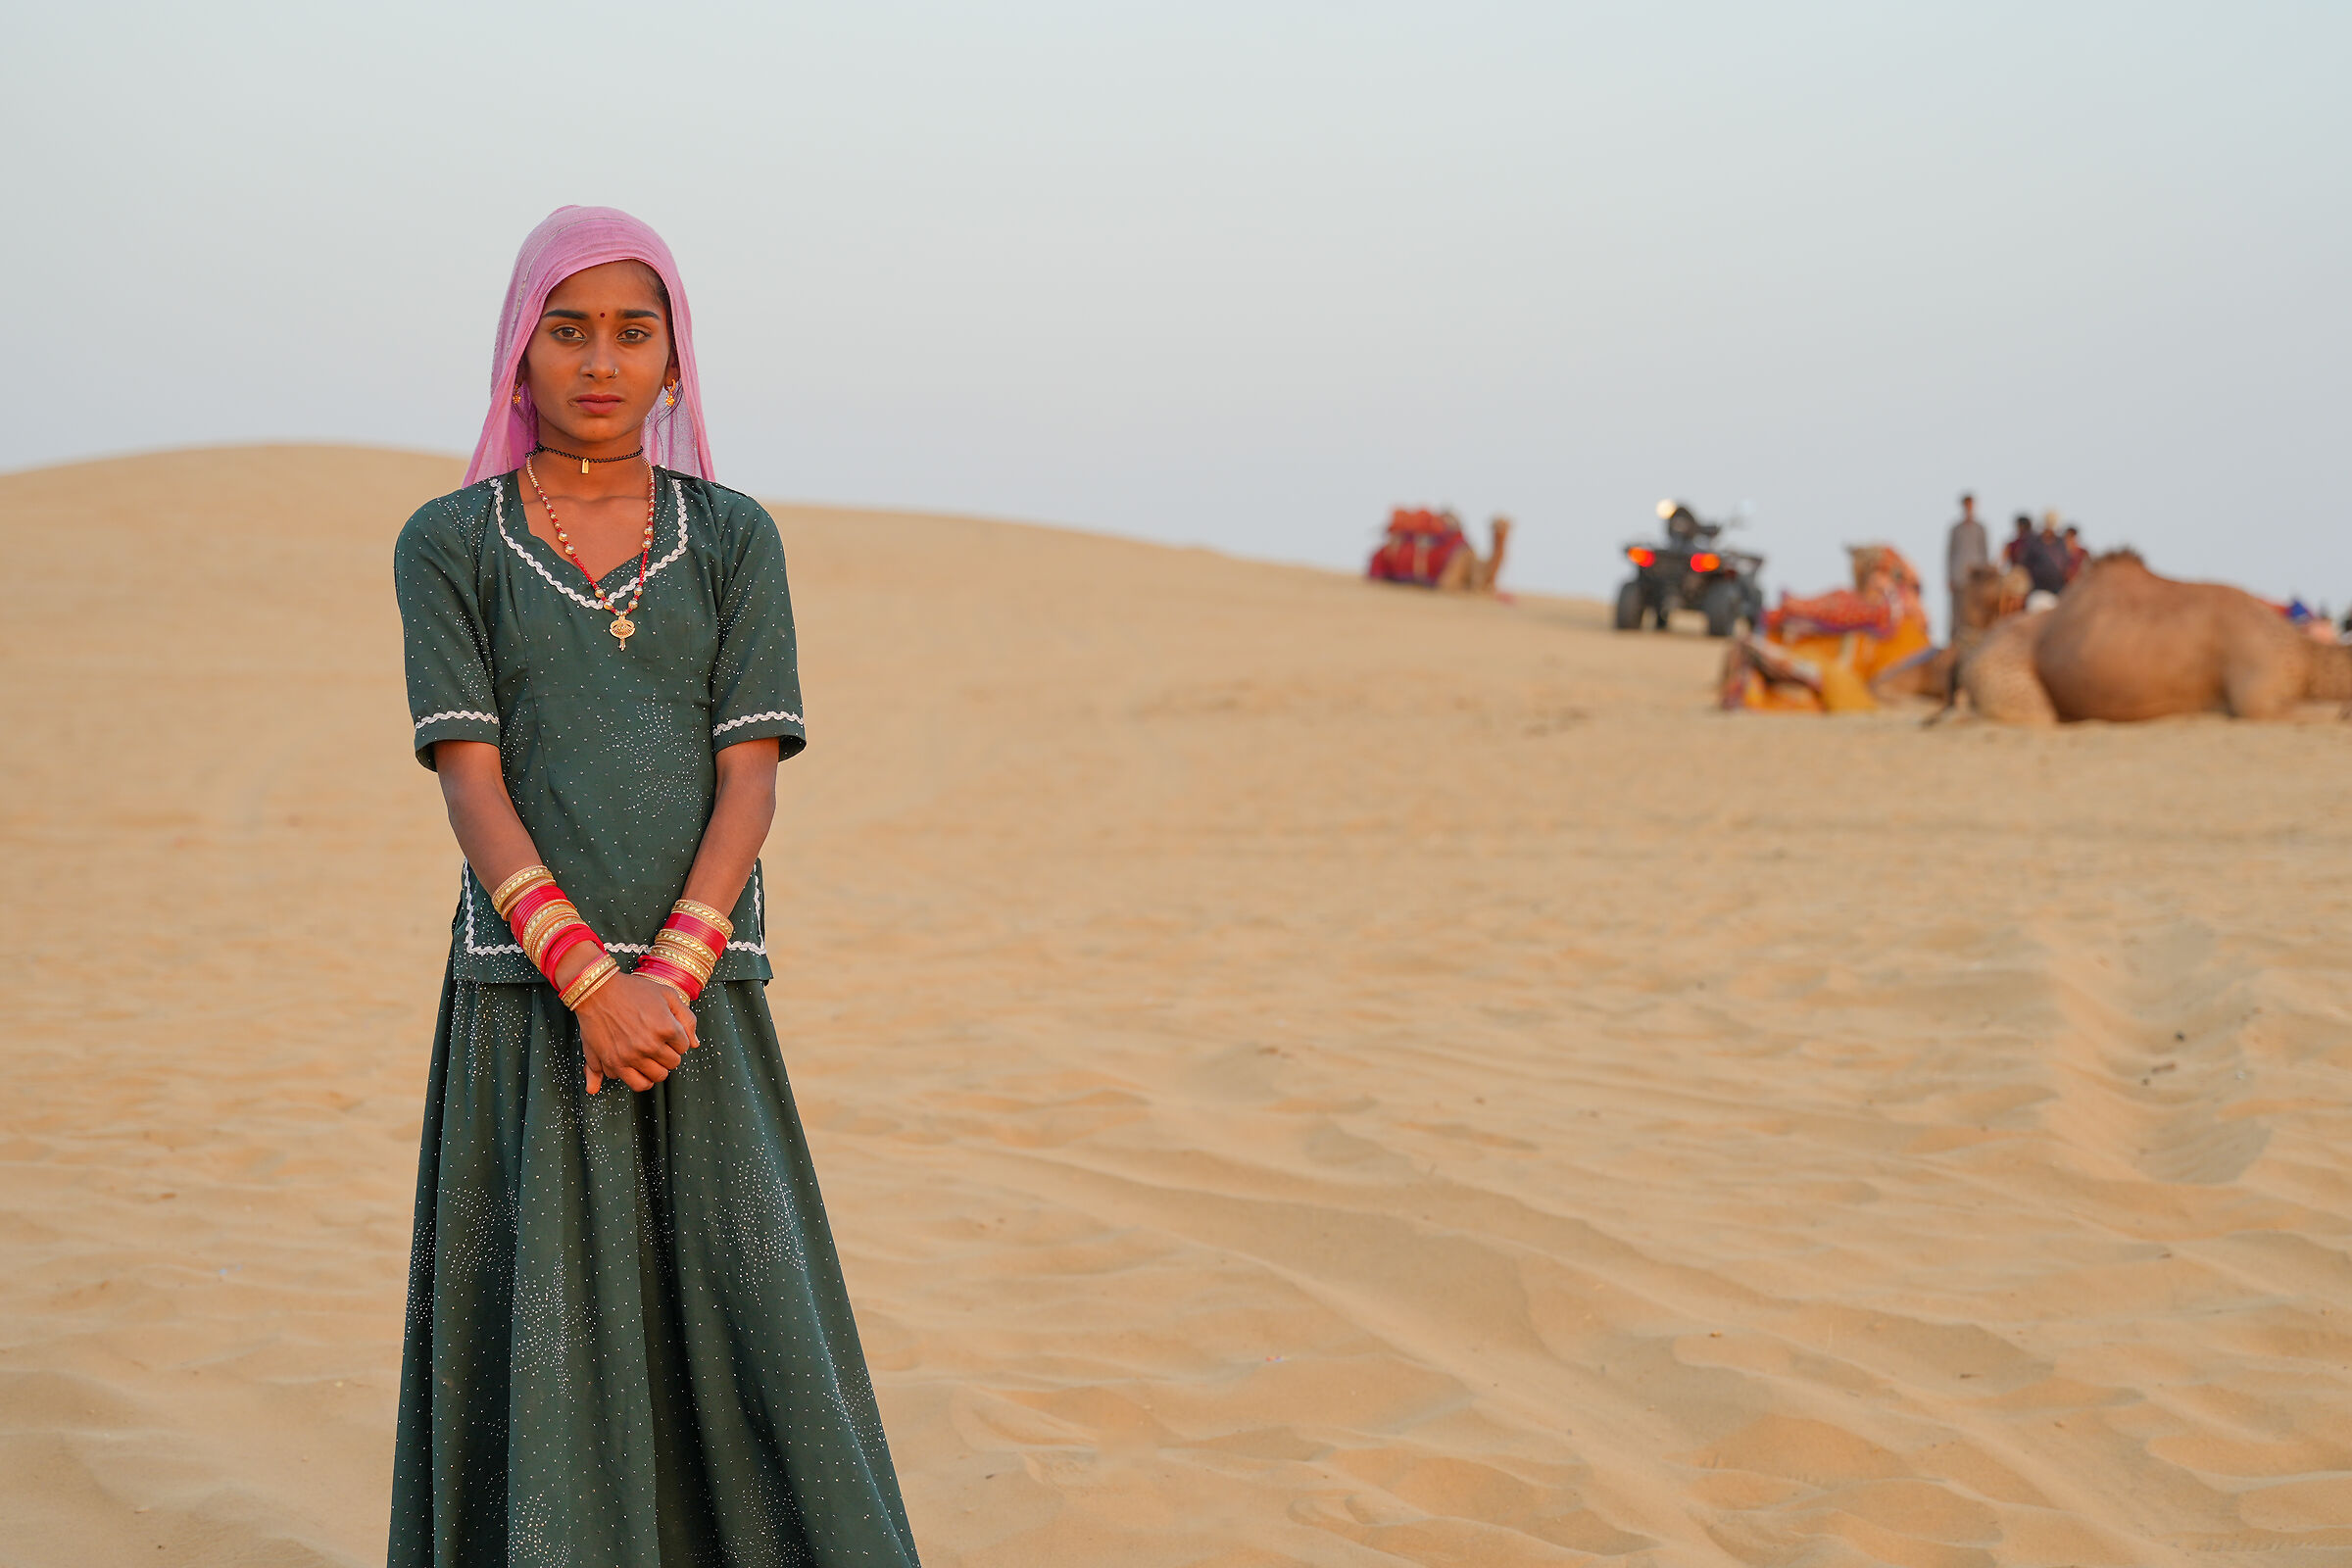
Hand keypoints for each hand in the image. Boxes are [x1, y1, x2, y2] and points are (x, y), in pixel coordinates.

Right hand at [574, 971, 699, 1093]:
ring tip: (650, 1058)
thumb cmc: (632, 990)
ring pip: (656, 1078)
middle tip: (658, 1043)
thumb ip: (686, 1018)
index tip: (667, 1032)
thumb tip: (695, 1044)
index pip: (684, 1047)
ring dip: (656, 1069)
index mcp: (666, 1027)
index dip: (677, 1039)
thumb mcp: (667, 994)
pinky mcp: (614, 1063)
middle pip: (672, 1064)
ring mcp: (631, 1056)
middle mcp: (650, 1045)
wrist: (597, 991)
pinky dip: (638, 1078)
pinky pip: (635, 1083)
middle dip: (668, 1054)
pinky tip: (637, 1067)